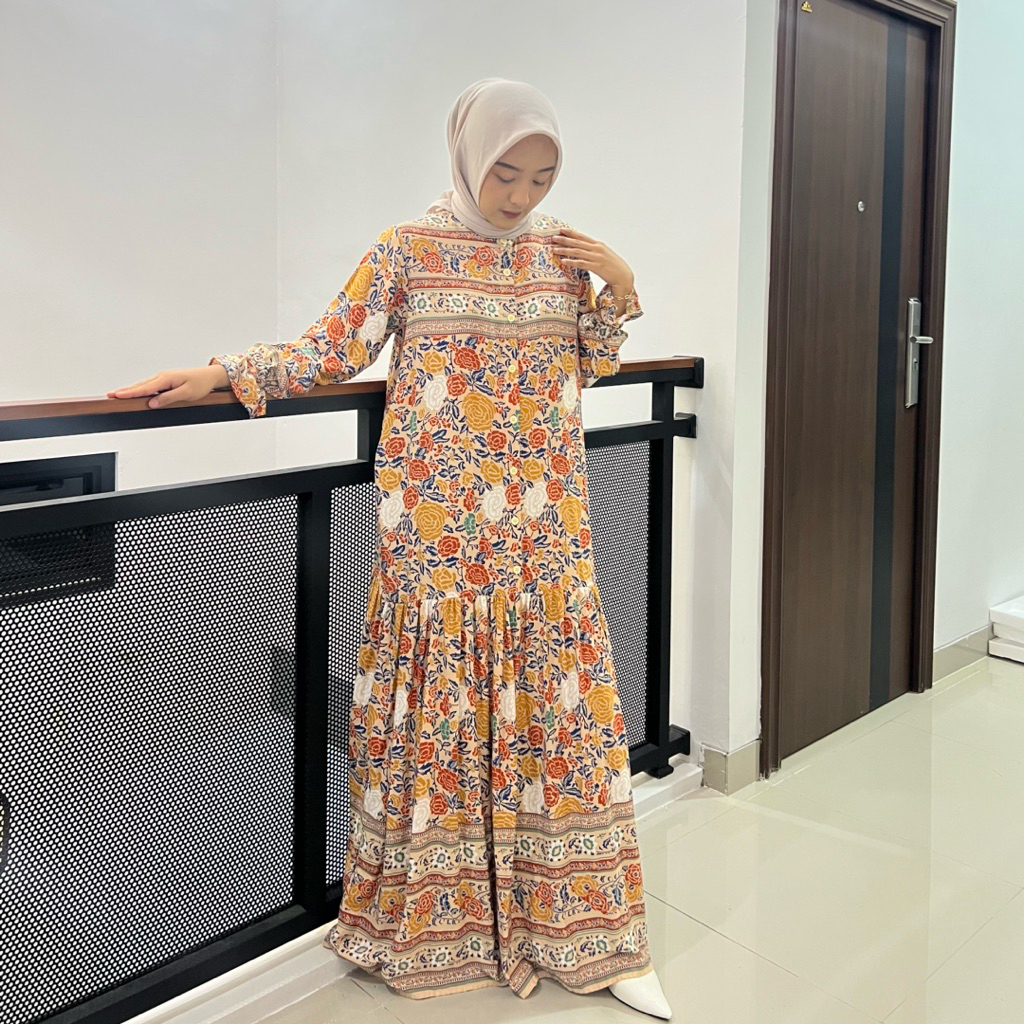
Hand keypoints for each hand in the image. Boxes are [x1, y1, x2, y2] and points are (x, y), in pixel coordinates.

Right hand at [106, 364, 228, 408]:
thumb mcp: (187, 393)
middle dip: (124, 391)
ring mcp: (163, 379)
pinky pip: (149, 387)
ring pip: (143, 386)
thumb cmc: (200, 383)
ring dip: (130, 390)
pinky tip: (133, 393)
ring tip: (116, 395)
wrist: (209, 377)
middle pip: (140, 386)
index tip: (117, 395)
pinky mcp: (165, 382)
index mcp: (166, 379)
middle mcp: (162, 377)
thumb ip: (169, 398)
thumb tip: (153, 403)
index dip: (130, 393)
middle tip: (110, 396)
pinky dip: (139, 390)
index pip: (144, 388)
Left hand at [551, 227, 634, 293]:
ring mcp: (596, 257)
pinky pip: (581, 263)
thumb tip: (583, 250)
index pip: (582, 236)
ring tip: (555, 249)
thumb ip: (594, 251)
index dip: (571, 233)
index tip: (561, 230)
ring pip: (577, 252)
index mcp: (598, 245)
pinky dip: (571, 262)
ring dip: (565, 250)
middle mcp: (597, 249)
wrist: (623, 276)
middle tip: (553, 238)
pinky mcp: (596, 267)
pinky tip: (563, 261)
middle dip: (564, 240)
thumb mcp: (604, 255)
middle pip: (577, 242)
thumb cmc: (614, 267)